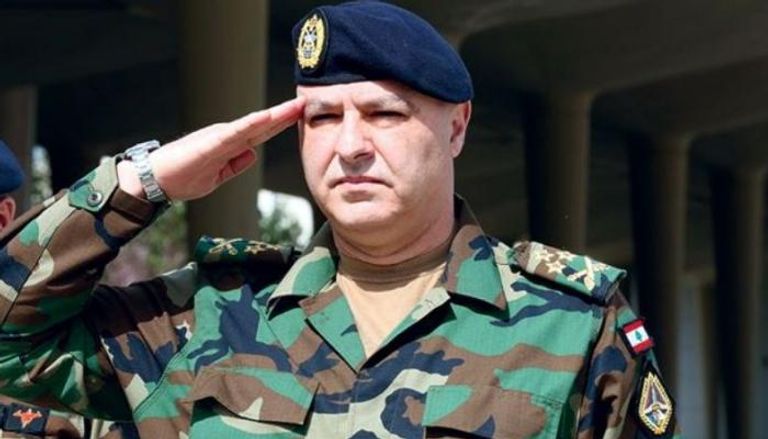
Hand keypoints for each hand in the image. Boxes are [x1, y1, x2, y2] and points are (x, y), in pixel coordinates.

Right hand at [117, 97, 304, 200]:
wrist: (155, 181)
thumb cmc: (183, 178)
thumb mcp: (217, 176)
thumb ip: (235, 165)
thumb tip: (252, 155)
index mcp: (229, 145)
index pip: (260, 133)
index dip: (280, 124)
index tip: (299, 115)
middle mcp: (226, 136)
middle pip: (261, 125)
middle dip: (284, 115)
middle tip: (304, 103)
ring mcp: (218, 138)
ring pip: (251, 125)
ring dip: (273, 116)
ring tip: (292, 107)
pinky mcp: (208, 144)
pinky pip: (233, 133)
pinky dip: (249, 124)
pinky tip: (264, 118)